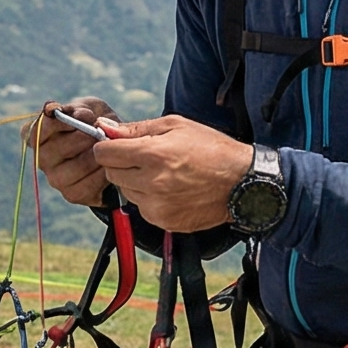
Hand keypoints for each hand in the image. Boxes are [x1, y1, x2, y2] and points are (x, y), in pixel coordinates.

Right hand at [27, 97, 117, 207]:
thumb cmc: (97, 123)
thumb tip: (72, 114)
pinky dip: (103, 171)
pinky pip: (89, 184)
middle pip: (53, 151)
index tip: (79, 114)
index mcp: (39, 135)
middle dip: (82, 137)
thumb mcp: (89, 108)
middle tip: (99, 130)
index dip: (54, 123)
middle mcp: (42, 159)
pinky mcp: (73, 194)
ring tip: (107, 145)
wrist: (118, 148)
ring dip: (95, 154)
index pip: (33, 132)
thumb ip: (78, 108)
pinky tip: (110, 163)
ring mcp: (56, 179)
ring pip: (74, 168)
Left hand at [93, 113, 253, 231]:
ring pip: (126, 192)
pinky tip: (171, 189)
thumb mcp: (176, 126)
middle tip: (146, 158)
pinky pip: (142, 208)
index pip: (104, 154)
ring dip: (136, 182)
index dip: (108, 147)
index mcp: (152, 155)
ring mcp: (157, 206)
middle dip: (122, 164)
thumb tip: (105, 128)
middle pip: (111, 174)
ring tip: (164, 174)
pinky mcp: (164, 221)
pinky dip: (150, 198)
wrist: (243, 183)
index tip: (117, 145)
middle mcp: (151, 183)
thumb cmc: (212, 149)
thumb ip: (136, 128)